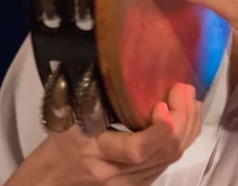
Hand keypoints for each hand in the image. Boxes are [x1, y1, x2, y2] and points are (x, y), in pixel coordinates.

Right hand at [5, 83, 200, 185]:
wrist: (47, 184)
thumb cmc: (55, 149)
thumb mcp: (67, 119)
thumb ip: (91, 98)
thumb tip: (110, 63)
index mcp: (96, 153)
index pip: (137, 150)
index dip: (159, 129)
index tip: (164, 104)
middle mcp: (117, 174)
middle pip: (163, 153)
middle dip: (182, 119)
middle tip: (184, 90)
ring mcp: (130, 184)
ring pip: (170, 159)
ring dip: (187, 127)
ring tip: (190, 100)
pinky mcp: (138, 185)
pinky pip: (166, 164)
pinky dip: (180, 140)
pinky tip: (184, 121)